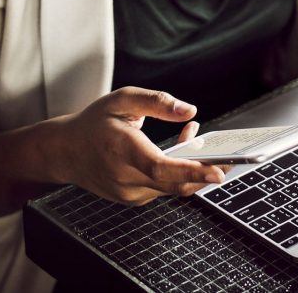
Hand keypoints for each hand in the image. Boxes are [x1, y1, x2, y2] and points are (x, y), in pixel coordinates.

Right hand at [54, 87, 225, 205]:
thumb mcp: (122, 99)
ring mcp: (129, 193)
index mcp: (121, 150)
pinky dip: (178, 173)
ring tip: (196, 137)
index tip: (217, 172)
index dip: (191, 171)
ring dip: (192, 168)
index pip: (160, 168)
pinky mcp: (133, 198)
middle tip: (231, 159)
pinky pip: (164, 188)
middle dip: (206, 173)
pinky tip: (181, 151)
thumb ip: (157, 102)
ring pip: (173, 187)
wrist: (66, 151)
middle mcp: (125, 177)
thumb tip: (189, 111)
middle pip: (174, 183)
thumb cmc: (94, 123)